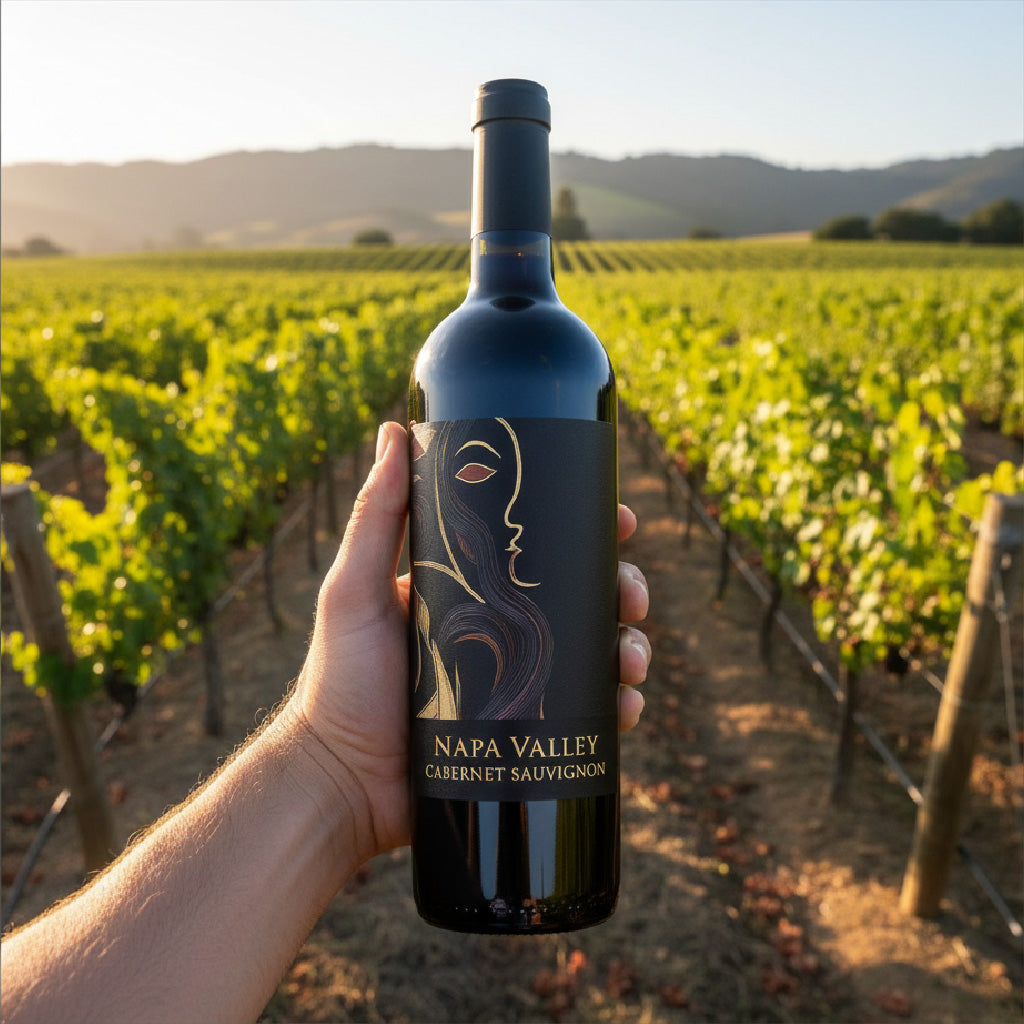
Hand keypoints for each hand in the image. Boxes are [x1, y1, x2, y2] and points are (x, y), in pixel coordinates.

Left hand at [288, 421, 650, 867]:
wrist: (340, 781)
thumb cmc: (339, 681)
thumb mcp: (355, 588)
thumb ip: (376, 514)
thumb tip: (394, 429)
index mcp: (473, 592)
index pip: (541, 551)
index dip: (587, 533)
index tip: (619, 520)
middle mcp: (503, 633)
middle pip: (583, 599)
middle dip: (622, 589)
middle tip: (631, 595)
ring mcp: (519, 684)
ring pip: (596, 654)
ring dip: (630, 646)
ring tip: (631, 658)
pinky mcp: (528, 734)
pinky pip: (588, 716)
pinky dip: (617, 707)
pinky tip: (625, 706)